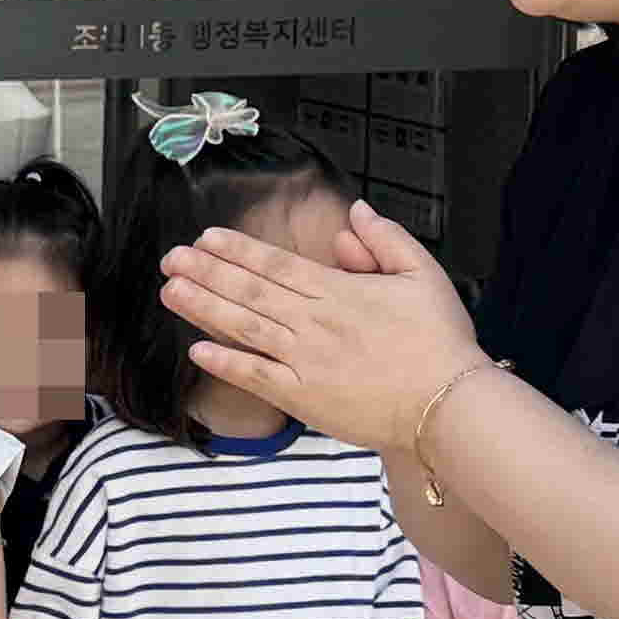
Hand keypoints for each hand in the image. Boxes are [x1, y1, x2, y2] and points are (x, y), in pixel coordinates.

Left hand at [159, 198, 485, 457]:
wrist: (447, 404)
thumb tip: (355, 213)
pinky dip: (225, 362)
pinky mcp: (304, 398)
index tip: (206, 238)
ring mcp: (306, 361)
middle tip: (170, 258)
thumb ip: (386, 240)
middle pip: (251, 291)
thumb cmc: (440, 342)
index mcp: (340, 291)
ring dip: (204, 308)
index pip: (278, 264)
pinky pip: (256, 377)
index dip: (238, 250)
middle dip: (207, 272)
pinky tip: (196, 350)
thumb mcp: (423, 275)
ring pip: (245, 328)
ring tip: (170, 291)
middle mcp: (315, 322)